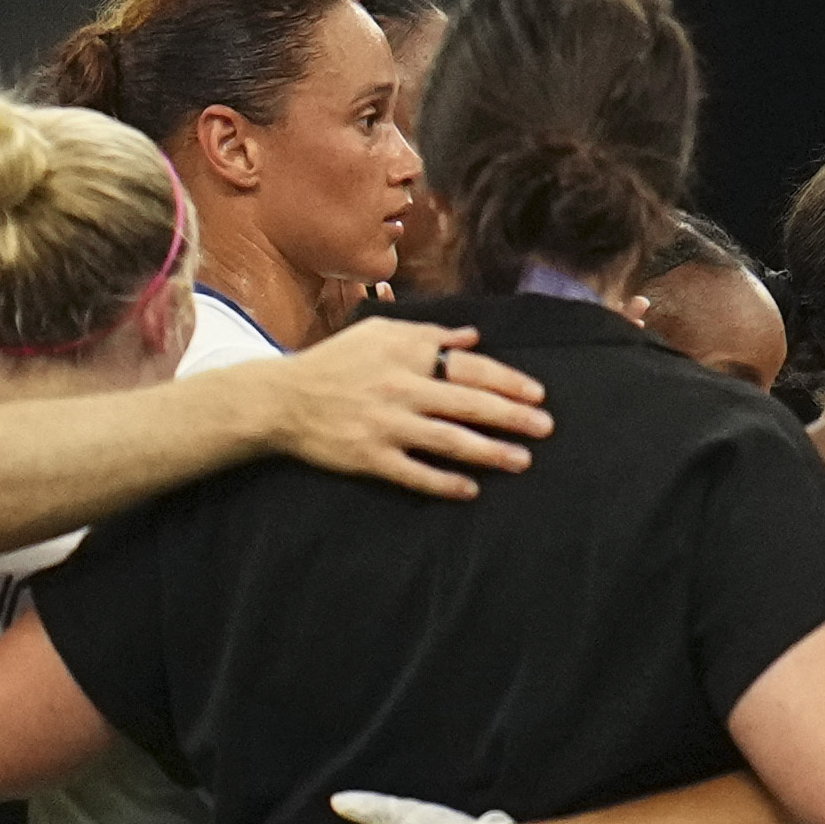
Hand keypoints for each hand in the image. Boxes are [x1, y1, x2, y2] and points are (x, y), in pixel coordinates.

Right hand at [266, 319, 548, 495]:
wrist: (279, 399)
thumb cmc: (334, 362)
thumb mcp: (378, 334)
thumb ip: (427, 333)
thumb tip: (473, 337)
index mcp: (405, 355)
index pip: (469, 367)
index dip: (507, 381)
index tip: (537, 393)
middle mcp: (400, 388)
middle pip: (467, 404)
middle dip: (512, 416)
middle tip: (545, 427)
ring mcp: (384, 425)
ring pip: (448, 440)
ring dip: (488, 451)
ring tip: (521, 460)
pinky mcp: (368, 457)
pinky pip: (413, 474)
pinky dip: (443, 483)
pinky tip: (471, 490)